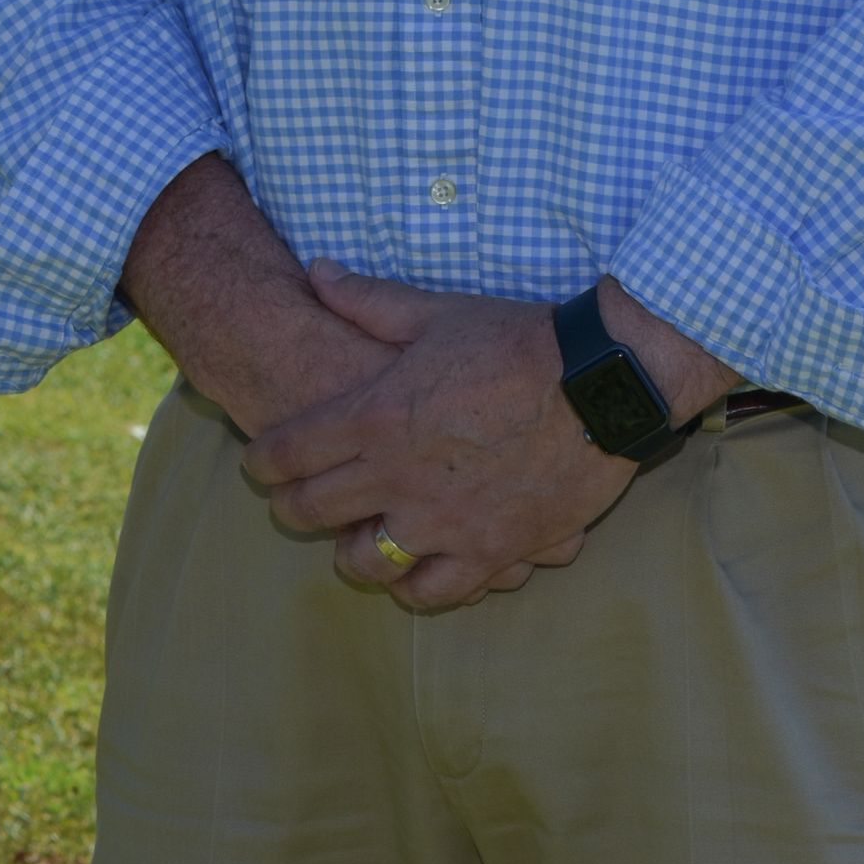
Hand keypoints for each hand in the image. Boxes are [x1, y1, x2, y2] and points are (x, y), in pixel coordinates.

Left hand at [243, 265, 635, 611]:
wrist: (601, 381)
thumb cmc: (517, 340)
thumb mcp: (437, 311)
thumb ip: (368, 299)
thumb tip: (315, 271)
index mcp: (378, 414)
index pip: (289, 451)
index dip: (264, 461)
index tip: (262, 463)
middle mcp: (398, 476)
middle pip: (311, 510)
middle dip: (292, 506)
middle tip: (294, 500)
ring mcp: (443, 522)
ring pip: (364, 563)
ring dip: (350, 552)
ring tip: (355, 539)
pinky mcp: (490, 552)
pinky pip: (432, 592)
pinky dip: (414, 585)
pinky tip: (413, 569)